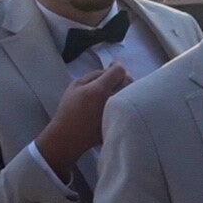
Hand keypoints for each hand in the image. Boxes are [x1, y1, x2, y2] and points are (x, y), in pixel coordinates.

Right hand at [35, 63, 132, 179]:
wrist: (69, 136)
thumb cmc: (69, 110)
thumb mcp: (75, 85)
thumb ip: (94, 74)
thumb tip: (109, 70)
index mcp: (99, 90)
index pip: (119, 71)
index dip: (116, 66)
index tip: (112, 67)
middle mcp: (112, 101)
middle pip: (129, 80)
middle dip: (123, 75)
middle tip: (115, 78)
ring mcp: (118, 114)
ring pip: (133, 94)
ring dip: (127, 88)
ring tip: (116, 90)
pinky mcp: (121, 123)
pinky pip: (130, 108)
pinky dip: (127, 102)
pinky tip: (118, 103)